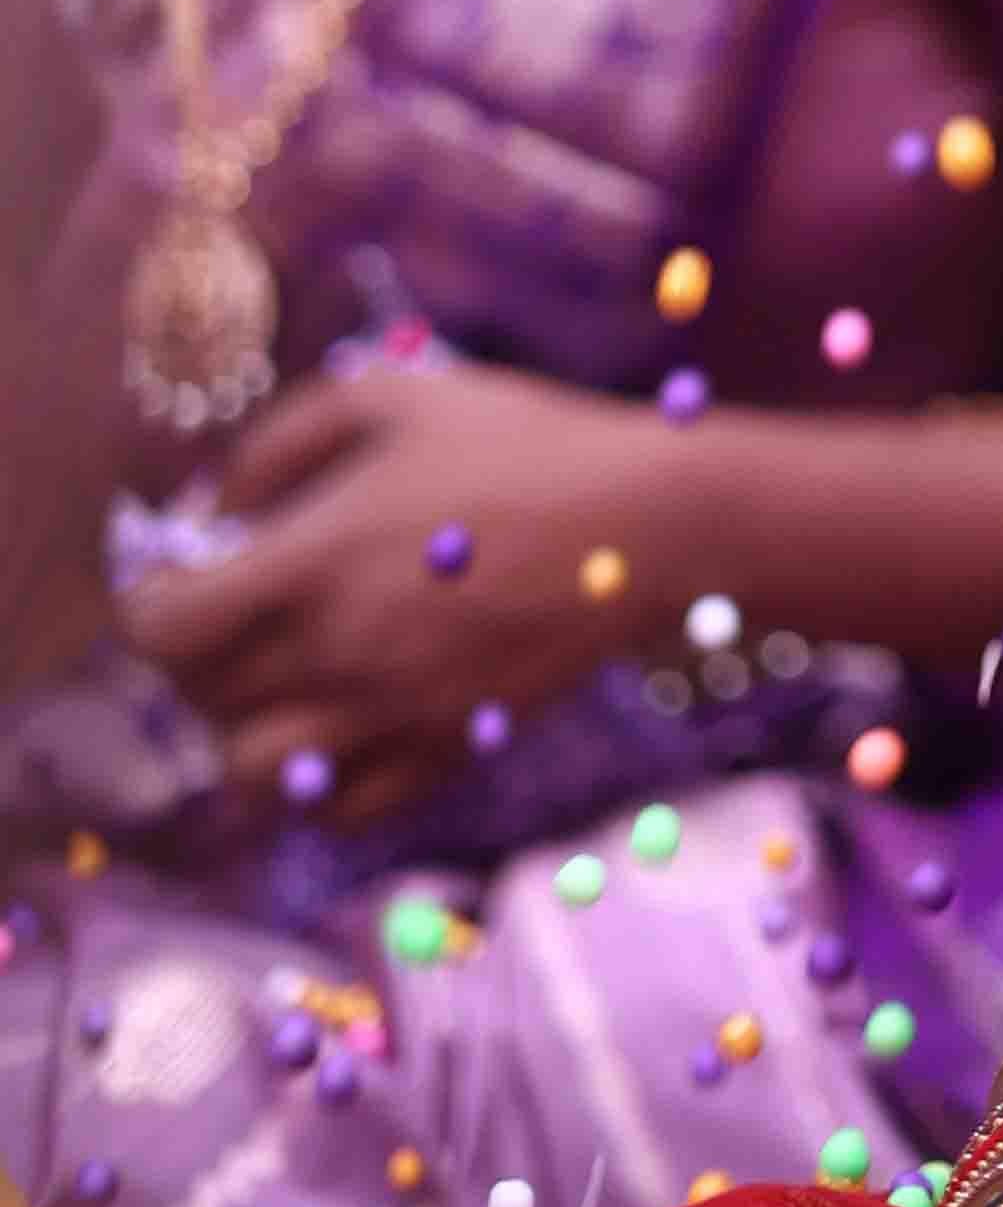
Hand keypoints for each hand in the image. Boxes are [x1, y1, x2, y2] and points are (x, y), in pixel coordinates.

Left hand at [122, 359, 692, 820]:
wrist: (650, 521)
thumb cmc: (525, 442)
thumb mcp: (399, 395)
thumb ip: (285, 439)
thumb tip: (215, 505)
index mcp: (313, 561)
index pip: (161, 630)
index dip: (148, 603)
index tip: (177, 573)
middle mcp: (335, 653)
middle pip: (198, 699)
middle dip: (195, 654)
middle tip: (236, 607)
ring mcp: (387, 716)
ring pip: (249, 776)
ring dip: (240, 730)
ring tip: (276, 680)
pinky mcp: (438, 752)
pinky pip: (334, 811)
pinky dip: (311, 784)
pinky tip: (335, 726)